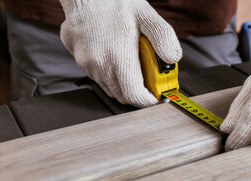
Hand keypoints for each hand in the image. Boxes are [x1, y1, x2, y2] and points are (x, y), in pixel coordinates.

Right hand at [59, 0, 181, 107]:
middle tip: (147, 77)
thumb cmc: (114, 1)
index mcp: (118, 57)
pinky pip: (96, 75)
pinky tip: (112, 52)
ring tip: (129, 60)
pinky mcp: (78, 59)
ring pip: (108, 86)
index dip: (148, 100)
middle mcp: (99, 65)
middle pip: (121, 95)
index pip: (134, 96)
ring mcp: (86, 64)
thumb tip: (173, 58)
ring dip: (122, 81)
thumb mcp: (147, 15)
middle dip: (136, 91)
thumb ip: (163, 38)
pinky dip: (108, 71)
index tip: (155, 95)